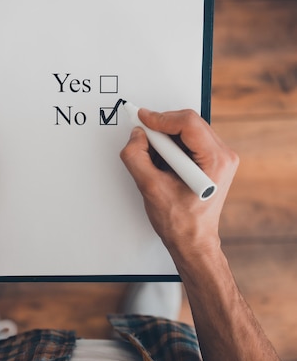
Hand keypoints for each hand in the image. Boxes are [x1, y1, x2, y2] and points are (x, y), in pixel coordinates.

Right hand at [120, 108, 238, 258]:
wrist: (193, 241)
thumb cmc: (180, 223)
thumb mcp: (150, 188)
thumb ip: (137, 157)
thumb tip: (136, 135)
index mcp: (216, 161)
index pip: (188, 123)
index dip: (161, 118)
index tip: (141, 119)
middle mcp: (224, 155)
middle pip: (189, 122)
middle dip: (162, 127)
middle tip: (142, 138)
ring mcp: (220, 157)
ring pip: (188, 129)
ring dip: (166, 137)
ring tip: (152, 156)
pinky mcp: (212, 160)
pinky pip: (189, 139)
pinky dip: (171, 145)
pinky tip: (162, 162)